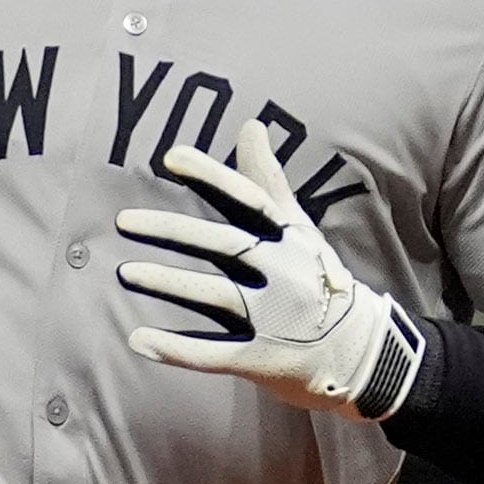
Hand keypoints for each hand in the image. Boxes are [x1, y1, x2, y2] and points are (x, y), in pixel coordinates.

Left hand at [115, 116, 426, 421]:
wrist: (359, 350)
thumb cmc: (317, 279)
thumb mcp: (298, 228)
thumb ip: (267, 181)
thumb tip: (250, 125)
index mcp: (286, 239)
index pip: (247, 200)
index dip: (211, 177)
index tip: (171, 158)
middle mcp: (280, 272)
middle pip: (222, 245)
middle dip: (172, 231)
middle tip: (123, 221)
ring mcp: (271, 317)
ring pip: (213, 296)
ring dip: (168, 283)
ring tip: (125, 272)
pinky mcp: (262, 358)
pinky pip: (213, 353)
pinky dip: (175, 349)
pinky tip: (137, 339)